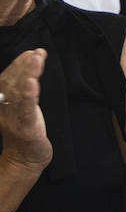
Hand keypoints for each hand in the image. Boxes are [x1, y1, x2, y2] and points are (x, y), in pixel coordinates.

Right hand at [0, 48, 50, 171]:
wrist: (25, 159)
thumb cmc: (24, 131)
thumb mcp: (20, 108)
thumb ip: (21, 90)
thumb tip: (29, 66)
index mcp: (1, 104)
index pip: (6, 80)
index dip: (17, 65)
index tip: (29, 52)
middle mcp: (4, 110)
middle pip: (11, 83)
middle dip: (23, 65)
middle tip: (35, 52)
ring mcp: (14, 119)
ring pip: (18, 92)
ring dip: (28, 73)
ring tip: (36, 58)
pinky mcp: (26, 128)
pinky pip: (26, 109)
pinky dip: (28, 95)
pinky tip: (32, 82)